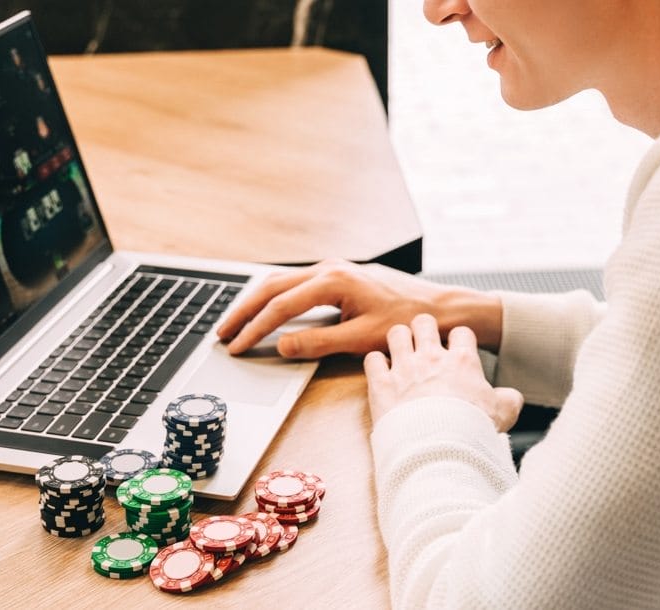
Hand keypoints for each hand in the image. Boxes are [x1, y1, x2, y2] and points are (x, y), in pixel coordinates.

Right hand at [217, 259, 503, 358]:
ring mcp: (332, 269)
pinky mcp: (336, 276)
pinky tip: (263, 311)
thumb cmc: (406, 321)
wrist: (438, 307)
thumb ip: (318, 342)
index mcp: (334, 281)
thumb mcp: (362, 338)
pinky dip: (273, 298)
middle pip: (271, 287)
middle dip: (243, 311)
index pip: (281, 306)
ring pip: (280, 282)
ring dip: (255, 302)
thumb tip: (281, 345)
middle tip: (221, 334)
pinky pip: (294, 283)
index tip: (237, 346)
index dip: (254, 328)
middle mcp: (329, 269)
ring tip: (234, 324)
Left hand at [364, 313, 523, 429]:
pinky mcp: (381, 384)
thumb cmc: (473, 431)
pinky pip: (372, 359)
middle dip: (423, 330)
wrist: (441, 449)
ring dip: (397, 341)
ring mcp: (404, 368)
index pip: (461, 332)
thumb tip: (511, 397)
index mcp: (462, 361)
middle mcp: (431, 357)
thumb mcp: (503, 413)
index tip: (455, 352)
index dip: (458, 341)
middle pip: (424, 322)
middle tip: (422, 345)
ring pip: (395, 333)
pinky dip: (375, 364)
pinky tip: (380, 373)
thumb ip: (508, 399)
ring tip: (399, 353)